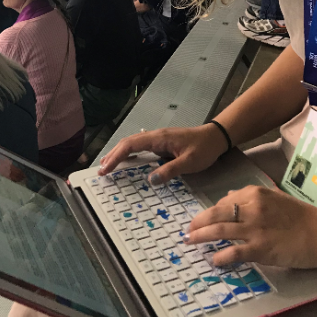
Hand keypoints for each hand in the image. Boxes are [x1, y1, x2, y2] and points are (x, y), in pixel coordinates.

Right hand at [99, 124, 227, 184]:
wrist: (215, 137)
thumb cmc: (204, 148)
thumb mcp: (189, 162)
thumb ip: (169, 170)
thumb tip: (150, 180)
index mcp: (159, 138)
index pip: (131, 145)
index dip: (116, 156)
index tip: (105, 169)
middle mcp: (155, 136)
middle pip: (128, 142)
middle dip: (113, 155)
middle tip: (101, 170)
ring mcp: (158, 139)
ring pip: (133, 144)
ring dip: (119, 154)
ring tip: (107, 166)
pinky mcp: (162, 143)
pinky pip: (140, 147)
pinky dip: (130, 153)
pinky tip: (126, 161)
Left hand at [186, 185, 316, 268]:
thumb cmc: (302, 217)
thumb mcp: (275, 199)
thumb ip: (251, 199)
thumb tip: (227, 198)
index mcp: (255, 194)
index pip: (224, 201)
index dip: (208, 212)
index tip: (200, 220)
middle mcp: (252, 208)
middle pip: (216, 214)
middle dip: (198, 223)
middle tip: (187, 231)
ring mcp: (255, 228)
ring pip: (220, 230)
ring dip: (202, 237)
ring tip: (191, 242)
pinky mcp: (261, 248)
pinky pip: (234, 252)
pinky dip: (220, 256)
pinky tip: (214, 261)